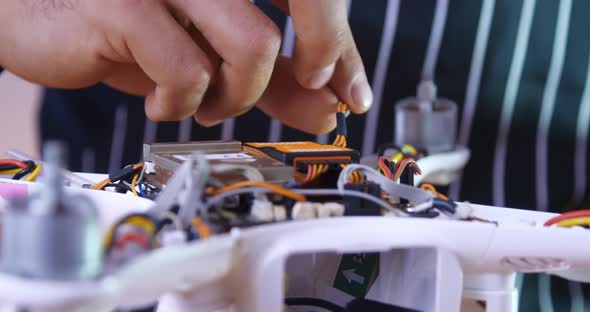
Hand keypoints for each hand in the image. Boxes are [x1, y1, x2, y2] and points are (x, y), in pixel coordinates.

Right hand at [0, 0, 370, 133]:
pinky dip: (186, 103)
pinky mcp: (125, 5)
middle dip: (325, 53)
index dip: (342, 45)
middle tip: (317, 94)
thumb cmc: (128, 30)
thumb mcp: (212, 57)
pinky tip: (164, 102)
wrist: (39, 20)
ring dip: (241, 95)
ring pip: (255, 45)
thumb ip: (273, 78)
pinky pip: (190, 71)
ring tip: (210, 103)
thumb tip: (330, 106)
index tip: (348, 92)